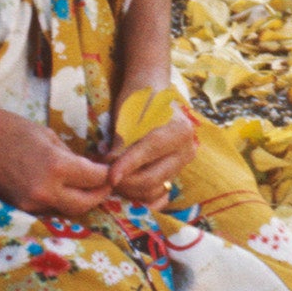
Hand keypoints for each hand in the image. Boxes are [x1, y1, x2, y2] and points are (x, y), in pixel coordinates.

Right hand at [0, 108, 114, 220]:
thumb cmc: (8, 127)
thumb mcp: (46, 135)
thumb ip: (69, 156)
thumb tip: (87, 169)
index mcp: (56, 167)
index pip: (94, 179)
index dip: (108, 175)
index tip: (114, 170)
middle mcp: (46, 191)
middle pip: (84, 204)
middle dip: (99, 194)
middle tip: (106, 183)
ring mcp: (31, 203)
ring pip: (66, 210)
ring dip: (79, 200)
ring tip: (86, 186)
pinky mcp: (20, 208)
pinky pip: (48, 209)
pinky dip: (59, 201)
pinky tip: (62, 188)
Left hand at [109, 83, 196, 205]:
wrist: (152, 95)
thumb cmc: (138, 100)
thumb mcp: (128, 115)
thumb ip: (121, 142)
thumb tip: (110, 168)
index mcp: (180, 129)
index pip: (151, 151)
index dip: (129, 165)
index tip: (110, 176)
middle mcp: (187, 150)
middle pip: (152, 178)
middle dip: (125, 181)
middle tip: (104, 175)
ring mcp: (182, 165)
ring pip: (152, 190)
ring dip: (128, 189)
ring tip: (112, 175)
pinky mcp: (174, 176)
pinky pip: (156, 195)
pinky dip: (138, 194)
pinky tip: (124, 185)